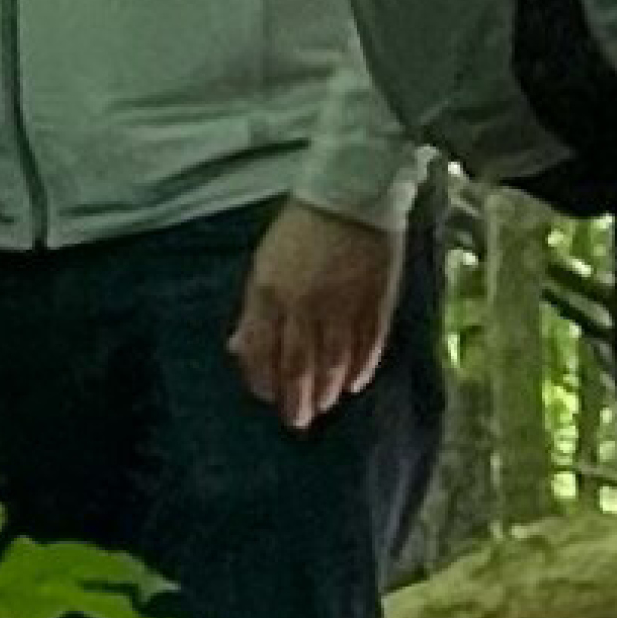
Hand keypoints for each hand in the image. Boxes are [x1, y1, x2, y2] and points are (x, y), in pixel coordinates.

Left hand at [227, 202, 402, 433]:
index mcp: (271, 294)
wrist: (351, 195)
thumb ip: (254, 311)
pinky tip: (354, 384)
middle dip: (296, 399)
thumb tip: (240, 348)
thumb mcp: (263, 266)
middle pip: (299, 365)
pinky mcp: (377, 302)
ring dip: (326, 390)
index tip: (266, 398)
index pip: (263, 351)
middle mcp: (305, 306)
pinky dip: (361, 369)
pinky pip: (369, 345)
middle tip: (297, 422)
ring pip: (334, 361)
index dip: (264, 380)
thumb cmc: (299, 229)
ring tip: (322, 407)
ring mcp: (344, 305)